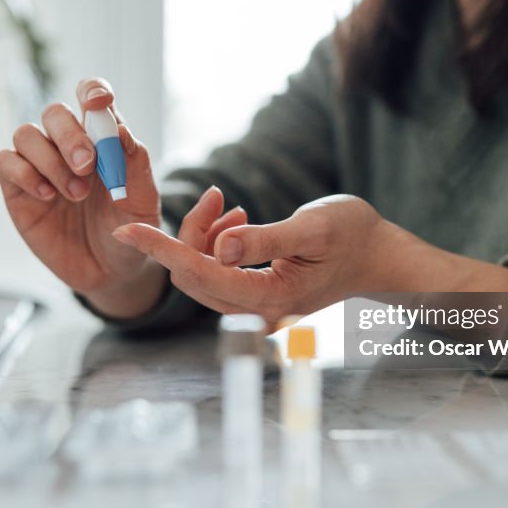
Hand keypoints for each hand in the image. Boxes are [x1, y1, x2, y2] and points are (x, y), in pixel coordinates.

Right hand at [0, 79, 246, 317]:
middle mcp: (67, 145)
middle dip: (70, 135)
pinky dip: (25, 173)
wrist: (110, 271)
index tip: (98, 103)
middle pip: (54, 113)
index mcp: (101, 138)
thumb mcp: (143, 201)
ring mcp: (40, 166)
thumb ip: (135, 165)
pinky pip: (6, 162)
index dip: (91, 91)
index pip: (90, 97)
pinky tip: (48, 196)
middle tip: (87, 166)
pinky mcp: (18, 189)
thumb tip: (120, 129)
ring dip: (51, 160)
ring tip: (75, 193)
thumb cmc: (128, 228)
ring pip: (27, 134)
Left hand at [112, 194, 507, 320]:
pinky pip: (219, 271)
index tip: (126, 229)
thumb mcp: (314, 227)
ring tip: (233, 208)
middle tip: (213, 198)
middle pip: (193, 276)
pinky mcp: (257, 295)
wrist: (382, 257)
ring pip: (203, 272)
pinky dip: (218, 244)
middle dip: (187, 235)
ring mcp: (257, 306)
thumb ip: (266, 238)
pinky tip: (240, 222)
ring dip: (205, 237)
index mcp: (269, 297)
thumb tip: (221, 246)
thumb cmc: (355, 236)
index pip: (198, 273)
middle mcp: (258, 310)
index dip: (160, 249)